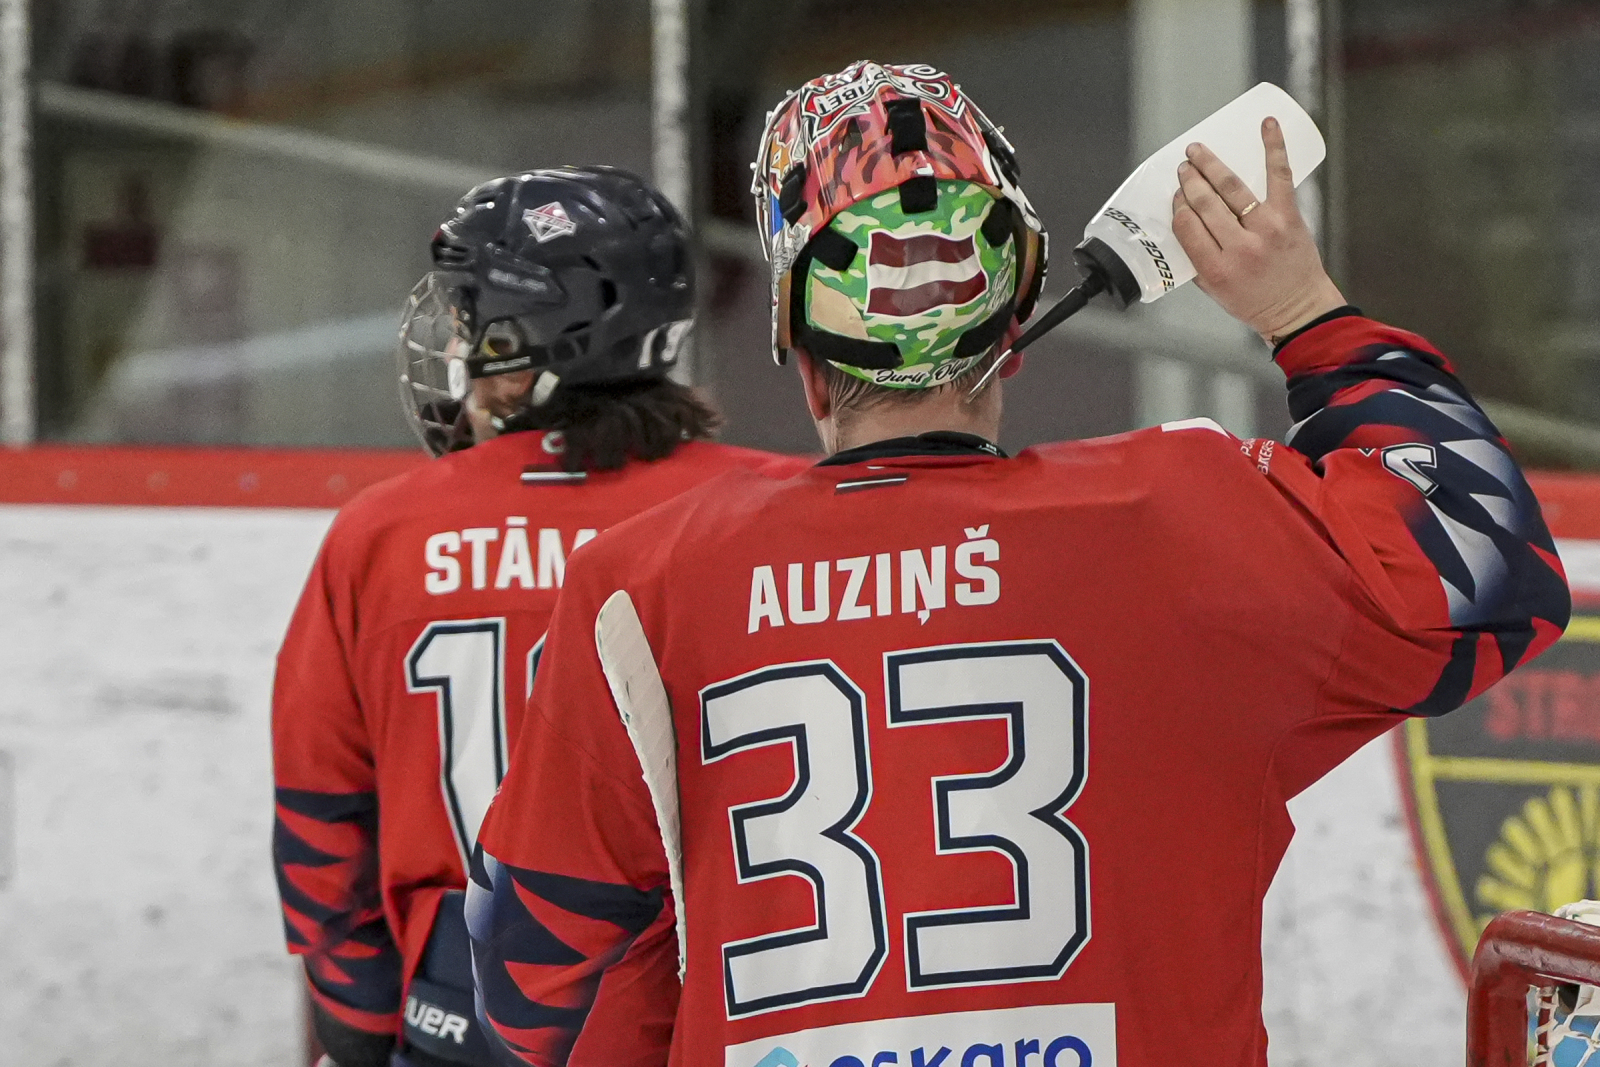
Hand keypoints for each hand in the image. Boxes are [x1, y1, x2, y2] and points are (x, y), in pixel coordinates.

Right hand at [1172, 117, 1345, 343]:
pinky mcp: (1288, 216)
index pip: (1186, 226)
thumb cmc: (1254, 301)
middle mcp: (1239, 248)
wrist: (1298, 308)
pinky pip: (1279, 175)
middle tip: (1183, 167)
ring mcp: (1266, 229)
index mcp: (1215, 269)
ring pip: (1231, 188)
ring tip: (1197, 151)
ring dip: (1211, 164)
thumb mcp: (1214, 291)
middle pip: (1205, 203)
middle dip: (1190, 181)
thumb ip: (1196, 259)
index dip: (1178, 206)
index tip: (1176, 196)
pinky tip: (1267, 124)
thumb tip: (1182, 219)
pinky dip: (1273, 146)